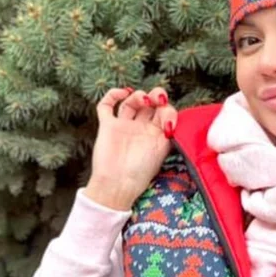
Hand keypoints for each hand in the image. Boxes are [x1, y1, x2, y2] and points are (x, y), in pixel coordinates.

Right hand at [84, 85, 177, 210]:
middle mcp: (141, 129)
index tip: (168, 119)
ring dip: (138, 95)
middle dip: (156, 96)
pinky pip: (106, 106)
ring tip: (143, 100)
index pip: (164, 113)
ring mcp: (123, 126)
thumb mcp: (162, 149)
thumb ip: (168, 129)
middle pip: (149, 104)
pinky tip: (123, 92)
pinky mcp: (107, 126)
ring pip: (130, 102)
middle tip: (157, 99)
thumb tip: (169, 111)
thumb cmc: (141, 172)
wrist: (118, 184)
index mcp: (156, 135)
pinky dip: (112, 95)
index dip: (168, 110)